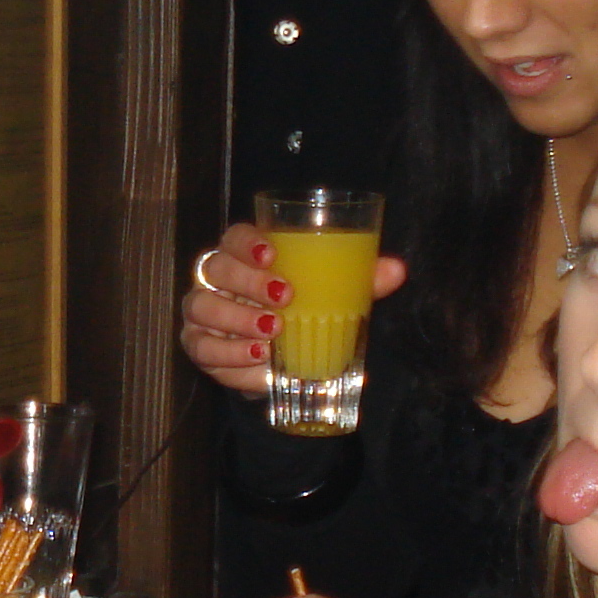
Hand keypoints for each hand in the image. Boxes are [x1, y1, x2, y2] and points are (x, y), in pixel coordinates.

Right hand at [180, 221, 406, 397]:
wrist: (280, 358)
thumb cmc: (303, 310)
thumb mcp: (332, 294)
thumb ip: (360, 280)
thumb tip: (397, 270)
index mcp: (246, 254)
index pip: (234, 236)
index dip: (248, 242)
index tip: (273, 254)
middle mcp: (216, 277)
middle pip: (216, 267)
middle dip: (247, 282)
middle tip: (284, 298)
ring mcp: (203, 311)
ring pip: (202, 306)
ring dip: (235, 320)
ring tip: (271, 335)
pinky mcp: (200, 345)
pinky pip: (203, 348)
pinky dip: (230, 356)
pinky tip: (257, 361)